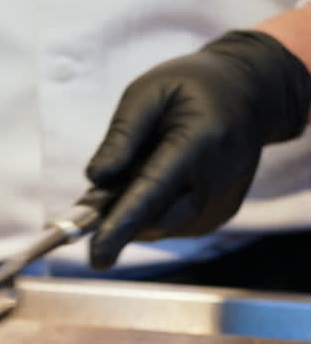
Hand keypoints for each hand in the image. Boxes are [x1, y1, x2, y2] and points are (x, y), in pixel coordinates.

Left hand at [85, 30, 310, 268]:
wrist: (250, 94)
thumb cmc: (190, 88)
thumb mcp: (148, 93)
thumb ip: (121, 136)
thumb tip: (95, 180)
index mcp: (200, 141)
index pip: (153, 192)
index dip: (121, 225)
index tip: (97, 255)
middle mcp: (217, 178)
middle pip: (156, 220)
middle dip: (119, 218)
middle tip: (94, 199)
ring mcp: (222, 202)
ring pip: (162, 227)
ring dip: (137, 212)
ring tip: (141, 170)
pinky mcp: (220, 215)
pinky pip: (174, 226)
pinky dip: (154, 213)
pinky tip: (161, 181)